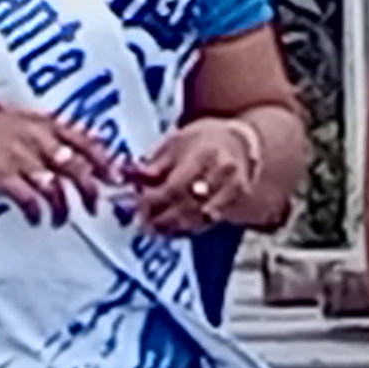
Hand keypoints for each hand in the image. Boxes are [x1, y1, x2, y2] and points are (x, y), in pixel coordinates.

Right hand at [0, 103, 117, 223]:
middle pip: (75, 166)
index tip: (116, 177)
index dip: (103, 160)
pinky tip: (36, 219)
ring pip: (54, 186)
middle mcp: (37, 140)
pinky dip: (35, 212)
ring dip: (61, 207)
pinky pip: (28, 199)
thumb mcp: (25, 121)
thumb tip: (87, 146)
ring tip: (60, 219)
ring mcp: (20, 158)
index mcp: (44, 125)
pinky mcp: (2, 176)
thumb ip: (55, 134)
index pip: (84, 141)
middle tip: (93, 205)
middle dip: (88, 189)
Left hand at [130, 116, 264, 237]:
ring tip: (153, 228)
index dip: (153, 201)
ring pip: (197, 217)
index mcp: (203, 154)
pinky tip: (172, 228)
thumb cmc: (204, 139)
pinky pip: (208, 222)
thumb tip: (129, 176)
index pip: (174, 187)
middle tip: (141, 223)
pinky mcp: (234, 204)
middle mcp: (221, 173)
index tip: (135, 207)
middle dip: (160, 218)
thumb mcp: (177, 141)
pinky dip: (187, 228)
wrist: (239, 143)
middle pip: (186, 205)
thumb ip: (155, 164)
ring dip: (172, 226)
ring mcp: (231, 190)